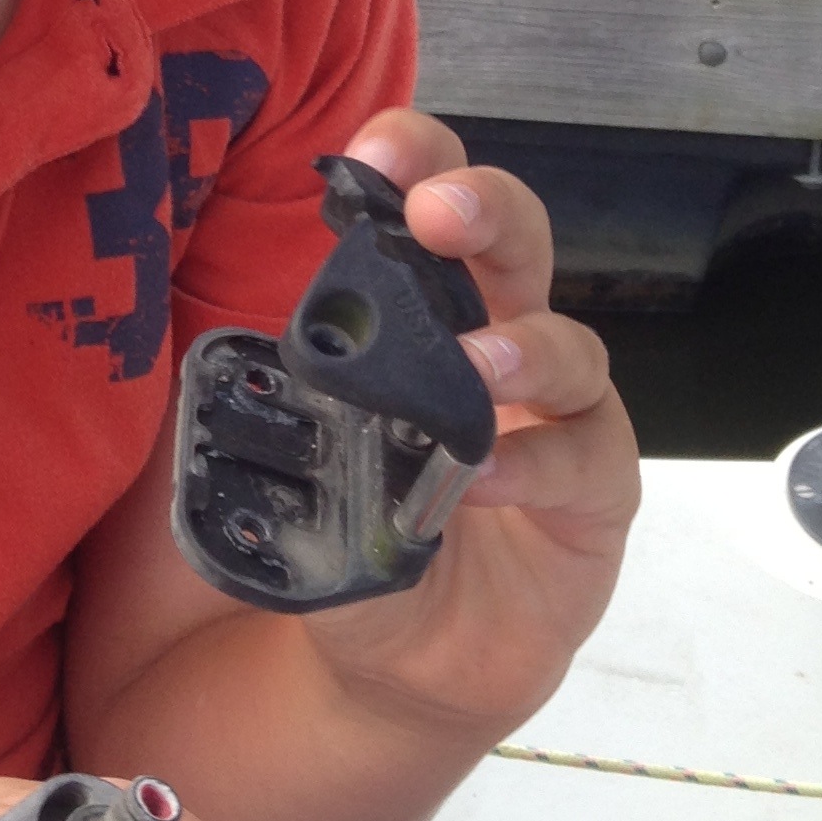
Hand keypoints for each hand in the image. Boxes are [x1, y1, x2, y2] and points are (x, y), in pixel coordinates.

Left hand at [303, 106, 640, 729]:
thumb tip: (226, 360)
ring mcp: (559, 422)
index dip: (417, 163)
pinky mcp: (595, 503)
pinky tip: (488, 477)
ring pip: (571, 348)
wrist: (393, 668)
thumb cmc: (354, 536)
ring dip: (524, 348)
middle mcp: (503, 347)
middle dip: (482, 208)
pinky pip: (588, 463)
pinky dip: (538, 463)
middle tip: (437, 211)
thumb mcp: (301, 462)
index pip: (429, 209)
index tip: (376, 152)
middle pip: (516, 244)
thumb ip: (284, 402)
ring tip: (478, 367)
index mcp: (427, 314)